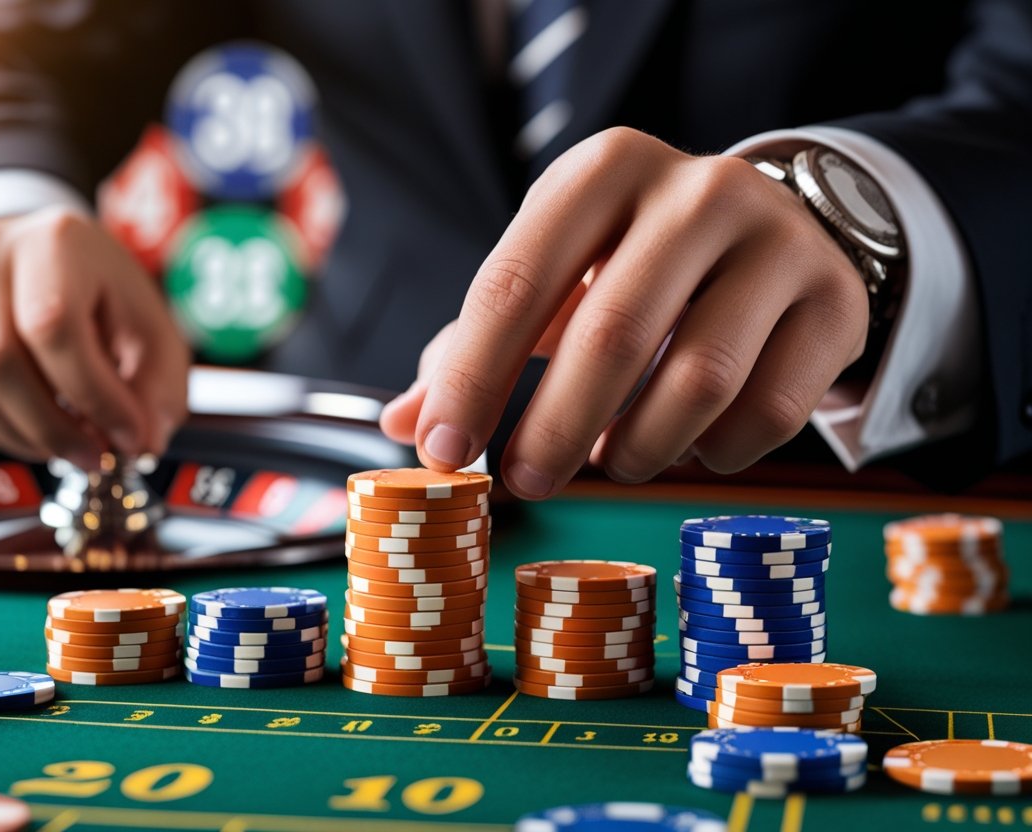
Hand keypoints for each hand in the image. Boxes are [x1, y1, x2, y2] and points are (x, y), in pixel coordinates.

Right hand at [0, 207, 189, 467]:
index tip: (129, 437)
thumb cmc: (106, 301)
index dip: (94, 396)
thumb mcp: (152, 331)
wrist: (49, 266)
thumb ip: (157, 387)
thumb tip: (143, 445)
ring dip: (24, 438)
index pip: (53, 326)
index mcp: (55, 243)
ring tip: (69, 445)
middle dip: (53, 428)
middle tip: (96, 458)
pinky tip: (29, 432)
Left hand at [381, 128, 867, 497]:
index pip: (516, 281)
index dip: (473, 379)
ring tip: (608, 458)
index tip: (445, 453)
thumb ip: (474, 345)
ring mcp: (779, 242)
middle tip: (524, 483)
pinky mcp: (837, 302)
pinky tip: (687, 446)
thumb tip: (406, 426)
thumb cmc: (632, 261)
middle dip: (552, 428)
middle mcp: (697, 190)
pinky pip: (769, 414)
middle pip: (612, 335)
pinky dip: (714, 453)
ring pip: (698, 381)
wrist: (776, 225)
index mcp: (604, 170)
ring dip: (637, 448)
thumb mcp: (553, 276)